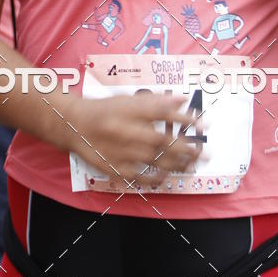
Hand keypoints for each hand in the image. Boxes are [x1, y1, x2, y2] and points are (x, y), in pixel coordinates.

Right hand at [66, 92, 201, 185]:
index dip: (184, 118)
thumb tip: (181, 100)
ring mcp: (120, 151)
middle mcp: (125, 130)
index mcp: (129, 110)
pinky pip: (139, 177)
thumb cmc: (105, 110)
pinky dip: (155, 177)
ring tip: (193, 163)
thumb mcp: (128, 99)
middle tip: (204, 151)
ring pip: (153, 160)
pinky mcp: (114, 168)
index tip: (203, 123)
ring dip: (176, 163)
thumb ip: (155, 102)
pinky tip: (167, 175)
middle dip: (186, 146)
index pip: (162, 112)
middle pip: (161, 140)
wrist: (73, 126)